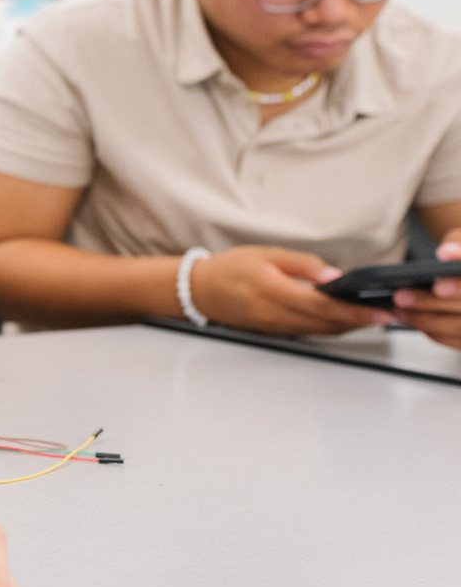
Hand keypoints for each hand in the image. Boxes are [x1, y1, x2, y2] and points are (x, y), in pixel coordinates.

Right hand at [187, 246, 387, 334]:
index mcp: (275, 293)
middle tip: (387, 315)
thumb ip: (302, 264)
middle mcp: (277, 316)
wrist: (199, 290)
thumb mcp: (266, 254)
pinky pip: (310, 332)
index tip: (380, 312)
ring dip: (349, 326)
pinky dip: (331, 327)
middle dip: (360, 321)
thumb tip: (333, 275)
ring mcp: (276, 328)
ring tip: (372, 317)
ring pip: (322, 331)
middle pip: (328, 324)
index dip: (356, 311)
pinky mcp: (276, 332)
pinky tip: (343, 320)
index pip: (325, 307)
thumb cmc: (229, 269)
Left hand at [394, 236, 460, 349]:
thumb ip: (458, 243)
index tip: (437, 286)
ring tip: (399, 309)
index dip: (458, 288)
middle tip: (401, 297)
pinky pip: (458, 342)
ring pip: (460, 329)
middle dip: (431, 304)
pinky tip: (415, 320)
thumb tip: (445, 253)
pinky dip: (435, 332)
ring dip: (426, 321)